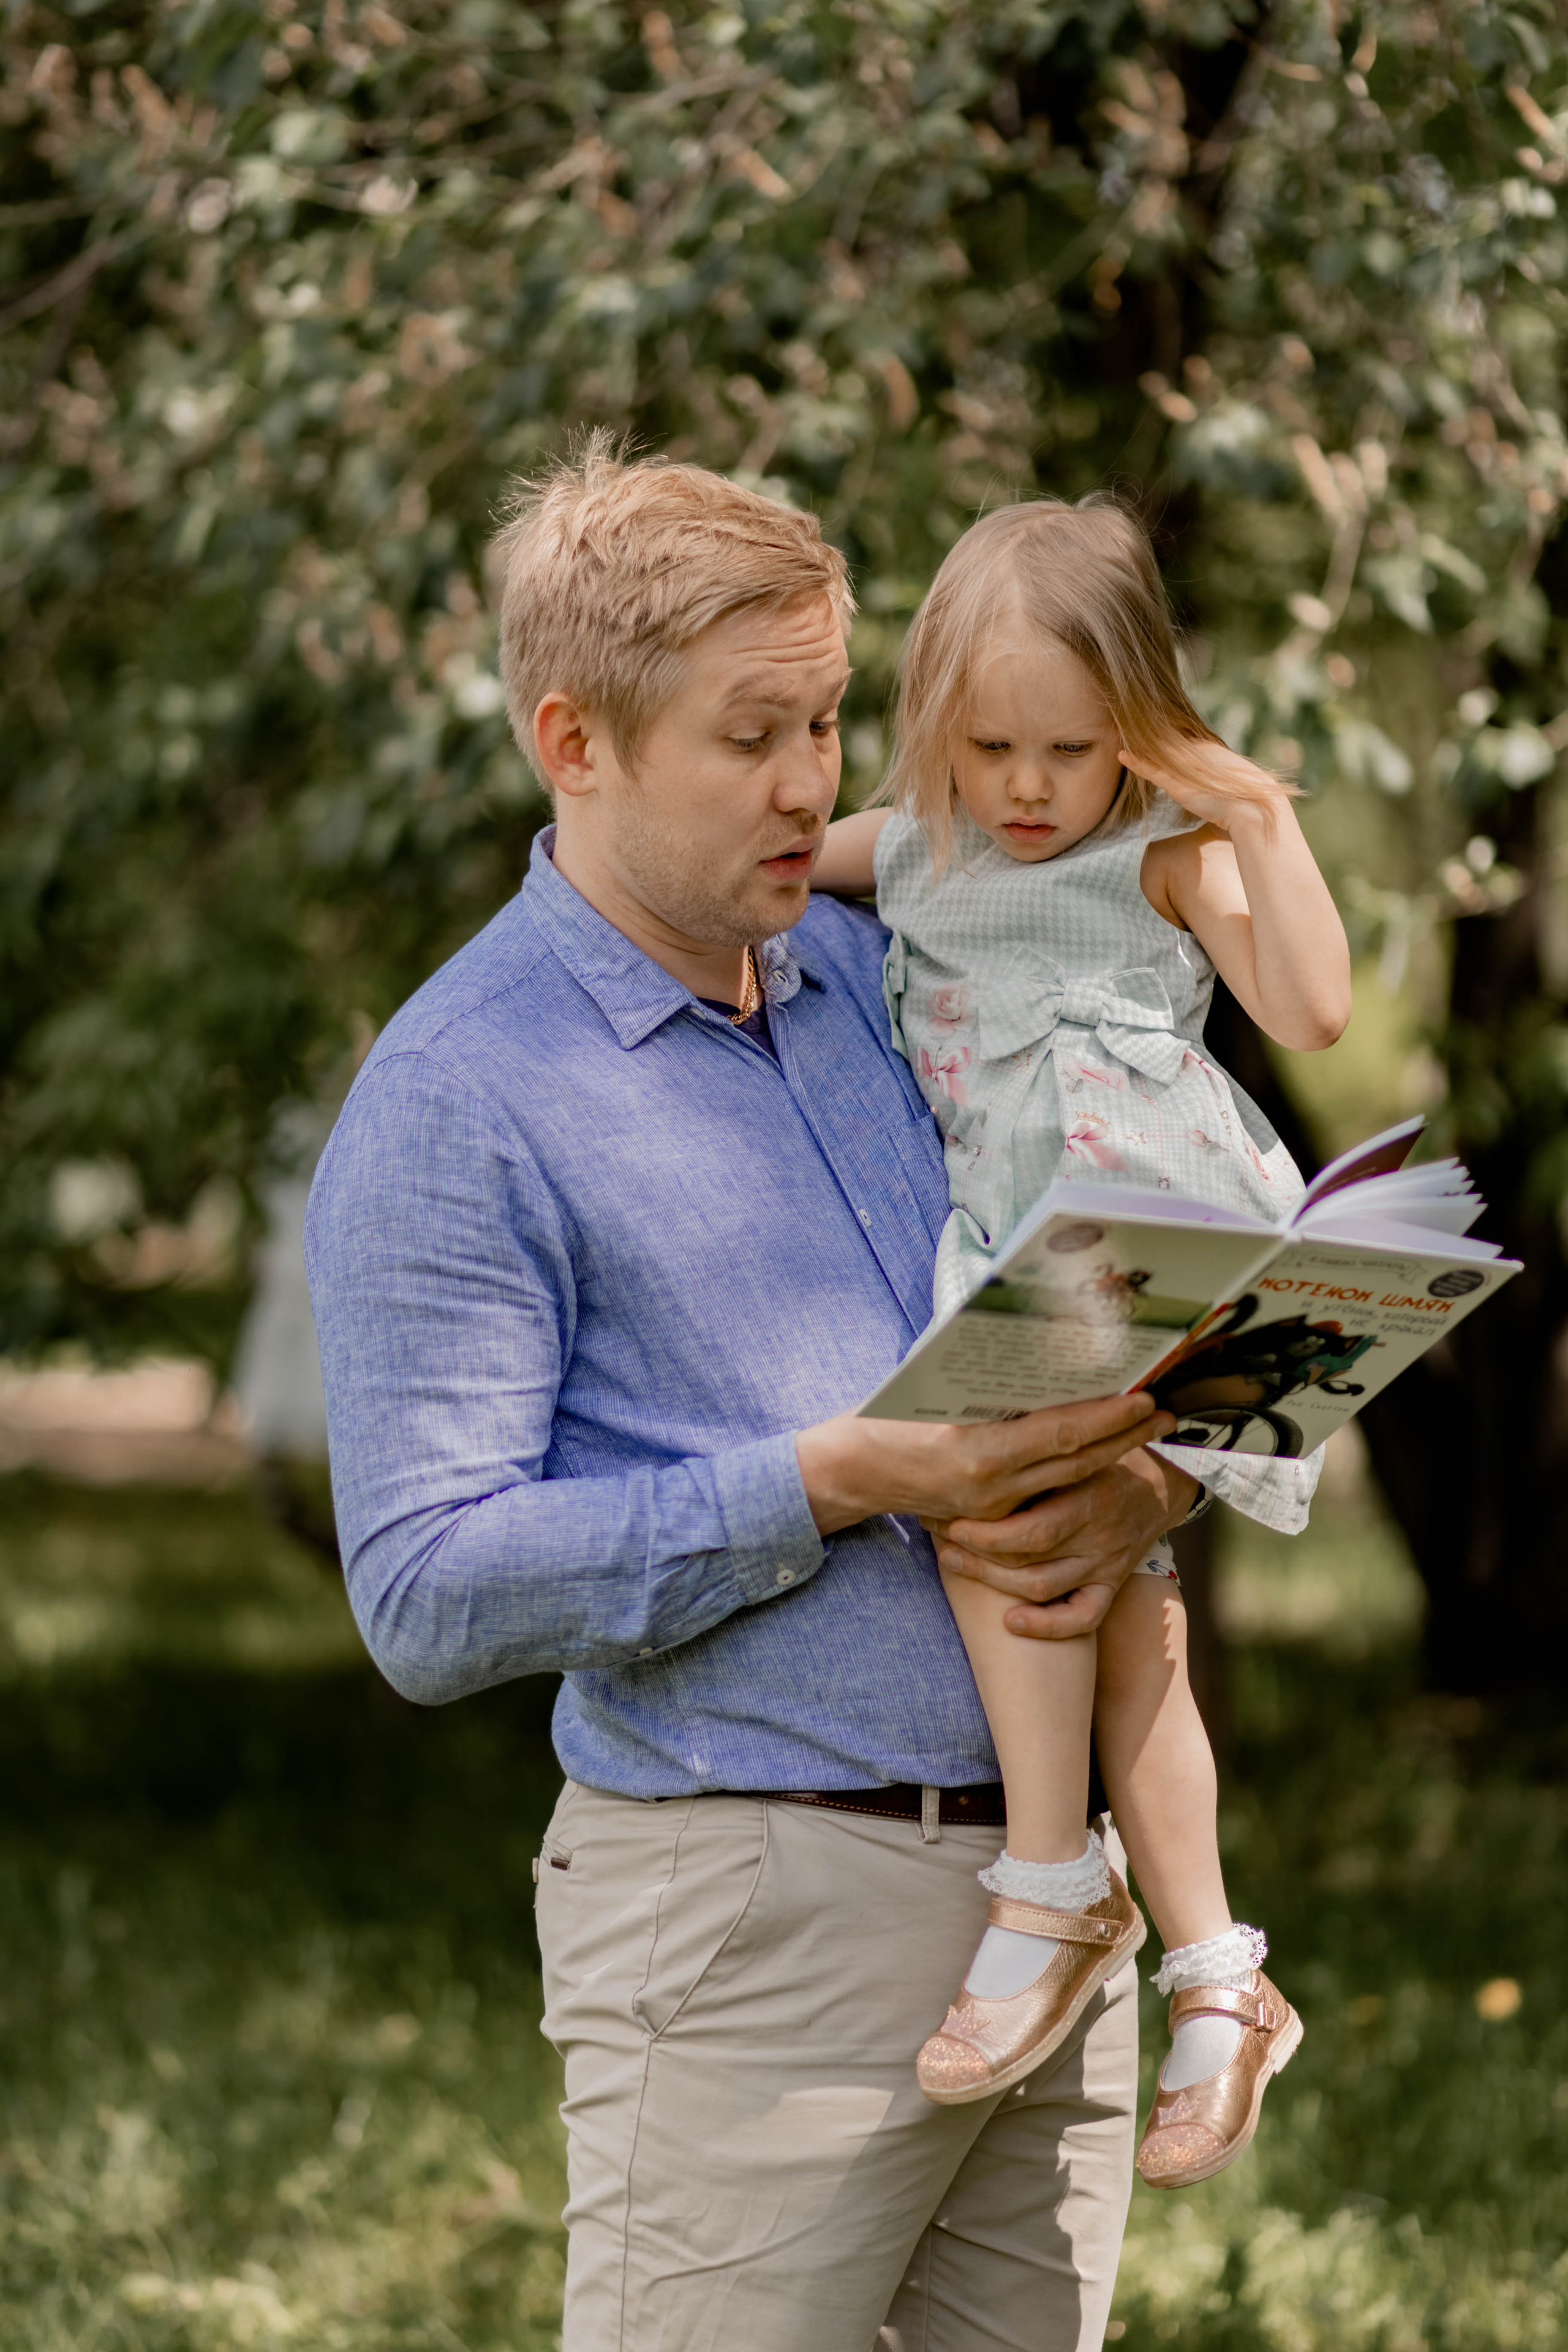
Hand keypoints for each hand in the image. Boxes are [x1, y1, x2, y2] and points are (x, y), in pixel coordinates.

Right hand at [796, 1391, 1174, 1537]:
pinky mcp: (990, 1517)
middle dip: (1125, 1437)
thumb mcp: (935, 1389)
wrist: (850, 1472)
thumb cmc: (885, 1418)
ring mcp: (993, 1508)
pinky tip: (1102, 1449)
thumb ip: (987, 1382)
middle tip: (1165, 1411)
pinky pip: (1045, 1493)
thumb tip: (1041, 1349)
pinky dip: (1078, 1469)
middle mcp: (991, 1487)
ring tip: (1147, 1429)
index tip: (1143, 1397)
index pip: (1060, 1434)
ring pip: (1067, 1481)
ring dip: (1112, 1454)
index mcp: (977, 1452)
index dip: (1107, 1418)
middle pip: (1076, 1462)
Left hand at [925, 1448, 1198, 1639]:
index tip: (946, 1511)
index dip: (983, 1527)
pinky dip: (1048, 1625)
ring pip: (1042, 1585)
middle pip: (1028, 1555)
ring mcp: (1105, 1563)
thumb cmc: (1103, 1456)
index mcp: (1090, 1493)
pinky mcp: (1111, 1585)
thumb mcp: (1078, 1443)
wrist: (1158, 1486)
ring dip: (990, 1579)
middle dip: (975, 1548)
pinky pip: (1083, 1617)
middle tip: (938, 1532)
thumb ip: (1040, 1450)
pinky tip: (1012, 1622)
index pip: (1032, 1525)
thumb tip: (976, 1434)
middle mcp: (1099, 1533)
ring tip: (951, 1559)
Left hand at [1124, 736, 1290, 833]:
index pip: (1184, 737)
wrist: (1253, 810)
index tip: (1152, 722)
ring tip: (1123, 732)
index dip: (1168, 732)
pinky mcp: (1177, 786)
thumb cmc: (1249, 801)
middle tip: (1130, 721)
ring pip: (1157, 752)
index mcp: (1211, 749)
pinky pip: (1151, 770)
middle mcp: (1198, 753)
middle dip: (1150, 732)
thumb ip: (1222, 778)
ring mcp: (1187, 768)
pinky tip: (1123, 755)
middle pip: (1168, 739)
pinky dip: (1137, 763)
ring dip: (1141, 744)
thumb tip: (1225, 784)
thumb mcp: (1233, 783)